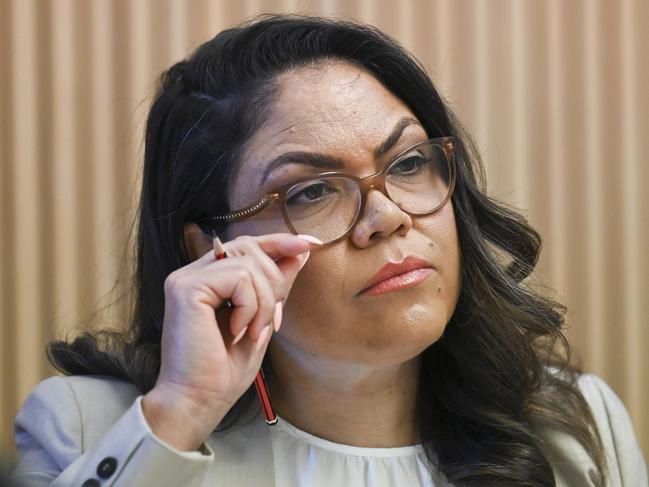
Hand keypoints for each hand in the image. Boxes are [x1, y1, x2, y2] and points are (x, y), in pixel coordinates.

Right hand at [142, 233, 320, 449]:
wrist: (198, 402)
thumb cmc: (224, 371)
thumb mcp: (262, 320)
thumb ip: (276, 286)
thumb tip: (300, 253)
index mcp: (208, 279)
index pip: (247, 245)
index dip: (280, 242)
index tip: (312, 244)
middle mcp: (194, 273)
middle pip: (251, 247)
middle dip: (275, 283)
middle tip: (271, 322)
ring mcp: (187, 278)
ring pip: (249, 264)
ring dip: (265, 302)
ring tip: (253, 333)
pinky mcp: (187, 288)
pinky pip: (239, 277)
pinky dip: (251, 306)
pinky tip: (238, 331)